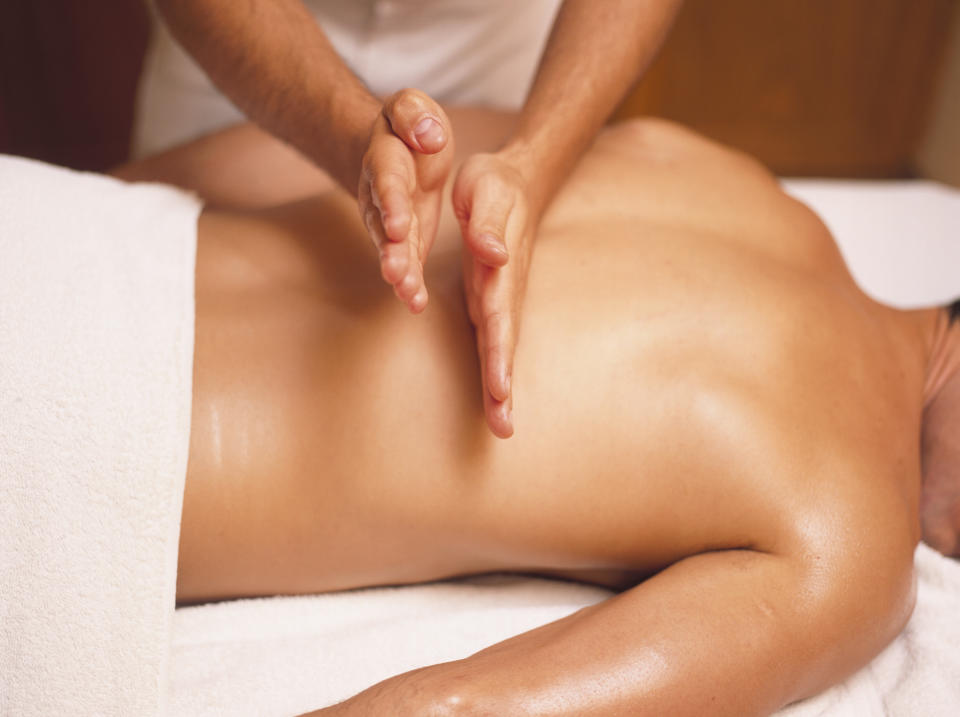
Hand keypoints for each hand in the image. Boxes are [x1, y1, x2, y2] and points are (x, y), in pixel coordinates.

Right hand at [358, 89, 453, 311]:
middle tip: (396, 271)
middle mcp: (380, 197)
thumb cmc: (409, 126)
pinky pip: (405, 262)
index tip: (400, 225)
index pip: (387, 181)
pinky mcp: (403, 240)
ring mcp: (389, 222)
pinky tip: (416, 303)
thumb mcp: (411, 106)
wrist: (396, 149)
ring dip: (400, 272)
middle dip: (391, 249)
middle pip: (384, 224)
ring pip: (393, 249)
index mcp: (384, 160)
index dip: (392, 202)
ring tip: (409, 293)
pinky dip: (409, 283)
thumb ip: (414, 114)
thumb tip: (430, 136)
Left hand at [453, 152, 539, 437]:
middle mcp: (503, 291)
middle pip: (504, 345)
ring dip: (501, 386)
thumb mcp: (486, 192)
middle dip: (503, 386)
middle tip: (504, 428)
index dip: (499, 356)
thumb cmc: (496, 185)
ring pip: (501, 348)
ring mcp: (499, 297)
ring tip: (502, 425)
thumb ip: (489, 224)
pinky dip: (494, 368)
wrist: (516, 179)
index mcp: (501, 271)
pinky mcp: (491, 298)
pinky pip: (493, 339)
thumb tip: (495, 255)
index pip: (499, 319)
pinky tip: (494, 396)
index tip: (501, 390)